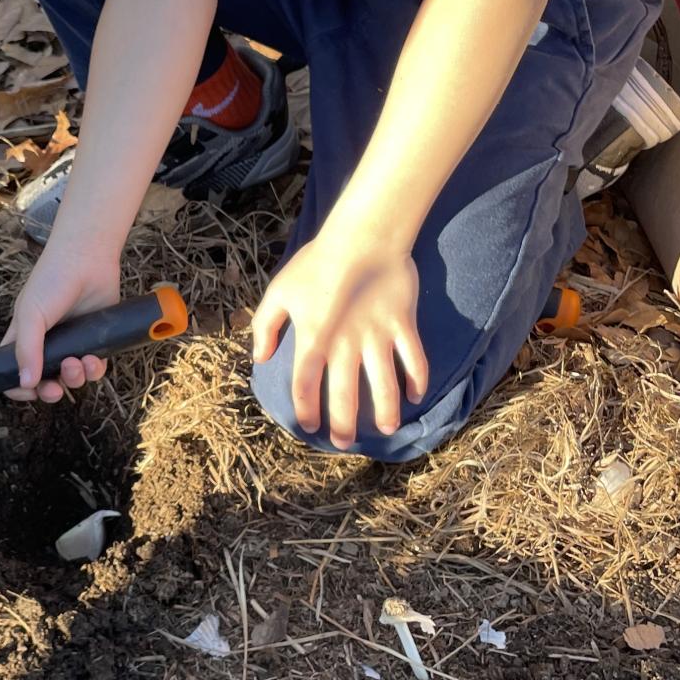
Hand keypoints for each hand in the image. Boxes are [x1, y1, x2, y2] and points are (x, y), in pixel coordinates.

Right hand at [3, 238, 120, 403]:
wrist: (88, 258)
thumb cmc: (51, 280)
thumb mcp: (31, 314)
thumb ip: (26, 350)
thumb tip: (25, 384)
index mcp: (23, 337)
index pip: (13, 371)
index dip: (18, 387)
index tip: (29, 390)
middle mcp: (46, 344)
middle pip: (44, 381)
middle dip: (50, 391)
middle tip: (56, 389)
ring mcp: (71, 343)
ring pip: (71, 377)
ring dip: (74, 378)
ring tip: (78, 364)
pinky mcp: (95, 341)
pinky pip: (94, 368)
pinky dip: (93, 370)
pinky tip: (93, 360)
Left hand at [252, 232, 428, 449]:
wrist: (362, 236)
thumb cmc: (316, 263)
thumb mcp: (279, 291)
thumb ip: (265, 326)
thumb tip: (261, 357)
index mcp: (313, 339)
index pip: (305, 387)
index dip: (306, 410)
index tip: (308, 427)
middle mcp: (345, 345)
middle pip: (345, 396)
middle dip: (344, 425)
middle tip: (345, 444)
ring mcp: (377, 337)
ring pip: (385, 385)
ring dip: (387, 411)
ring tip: (387, 428)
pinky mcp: (402, 325)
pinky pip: (415, 360)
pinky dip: (418, 380)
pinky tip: (415, 395)